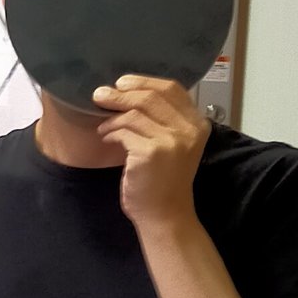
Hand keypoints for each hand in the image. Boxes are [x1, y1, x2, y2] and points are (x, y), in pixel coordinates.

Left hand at [93, 76, 209, 230]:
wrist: (165, 216)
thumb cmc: (164, 181)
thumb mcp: (173, 144)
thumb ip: (163, 119)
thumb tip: (127, 90)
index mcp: (197, 124)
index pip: (171, 89)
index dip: (144, 81)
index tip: (122, 83)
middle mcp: (188, 130)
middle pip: (150, 96)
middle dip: (121, 93)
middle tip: (99, 95)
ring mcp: (171, 141)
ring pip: (134, 113)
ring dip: (112, 117)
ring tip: (103, 126)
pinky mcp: (151, 152)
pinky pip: (124, 131)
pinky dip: (111, 133)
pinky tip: (106, 138)